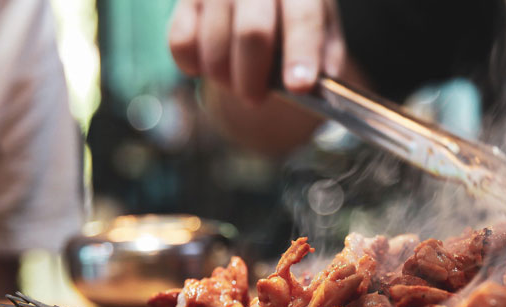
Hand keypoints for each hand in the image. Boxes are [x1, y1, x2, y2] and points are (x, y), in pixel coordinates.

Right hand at [168, 0, 346, 102]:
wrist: (262, 2)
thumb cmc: (295, 22)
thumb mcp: (323, 34)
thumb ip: (325, 58)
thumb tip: (318, 87)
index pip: (303, 18)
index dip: (301, 53)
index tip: (299, 86)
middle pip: (252, 32)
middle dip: (253, 77)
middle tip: (255, 98)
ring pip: (214, 41)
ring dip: (224, 76)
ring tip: (236, 81)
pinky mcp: (187, 0)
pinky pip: (181, 42)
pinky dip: (193, 65)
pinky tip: (207, 67)